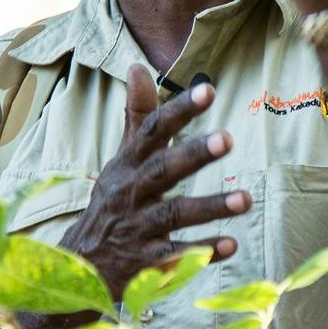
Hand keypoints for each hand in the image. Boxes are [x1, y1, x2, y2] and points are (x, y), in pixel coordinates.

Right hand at [62, 66, 252, 296]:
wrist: (82, 263)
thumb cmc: (114, 200)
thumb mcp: (122, 158)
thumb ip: (138, 116)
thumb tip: (138, 66)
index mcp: (128, 163)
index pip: (153, 131)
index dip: (179, 110)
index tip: (208, 89)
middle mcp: (131, 191)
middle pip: (162, 169)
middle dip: (194, 154)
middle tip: (228, 139)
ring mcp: (137, 227)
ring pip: (174, 214)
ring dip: (210, 206)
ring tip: (245, 199)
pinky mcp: (145, 261)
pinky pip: (175, 256)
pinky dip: (202, 252)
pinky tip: (231, 245)